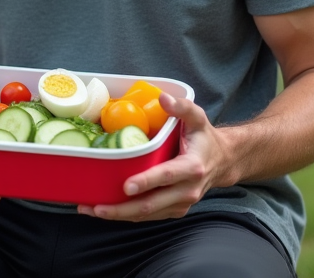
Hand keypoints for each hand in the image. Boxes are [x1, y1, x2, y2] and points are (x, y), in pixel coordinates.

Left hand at [78, 93, 228, 221]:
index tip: (126, 186)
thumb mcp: (198, 118)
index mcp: (191, 167)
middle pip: (151, 204)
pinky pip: (148, 216)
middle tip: (96, 206)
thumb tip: (163, 98)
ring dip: (118, 215)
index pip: (166, 176)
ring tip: (91, 209)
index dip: (146, 182)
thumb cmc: (204, 138)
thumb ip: (182, 107)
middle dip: (121, 208)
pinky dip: (126, 215)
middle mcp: (186, 190)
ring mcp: (179, 204)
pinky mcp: (173, 210)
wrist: (222, 162)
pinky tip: (105, 210)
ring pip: (146, 215)